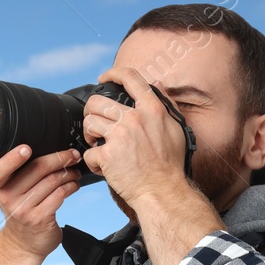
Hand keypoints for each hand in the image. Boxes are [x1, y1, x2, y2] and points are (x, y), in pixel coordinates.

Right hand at [0, 144, 84, 260]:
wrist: (23, 243)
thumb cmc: (21, 210)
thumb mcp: (11, 191)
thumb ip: (21, 172)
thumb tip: (51, 149)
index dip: (11, 158)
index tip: (26, 149)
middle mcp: (7, 198)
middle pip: (37, 168)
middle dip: (60, 158)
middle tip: (72, 155)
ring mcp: (23, 210)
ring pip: (52, 180)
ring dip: (69, 173)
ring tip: (75, 171)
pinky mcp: (39, 219)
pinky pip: (59, 194)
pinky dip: (71, 186)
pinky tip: (73, 185)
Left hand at [80, 66, 188, 206]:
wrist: (162, 190)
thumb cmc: (170, 163)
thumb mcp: (175, 127)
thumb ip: (165, 104)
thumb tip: (157, 84)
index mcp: (152, 109)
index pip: (130, 77)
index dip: (113, 73)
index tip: (104, 78)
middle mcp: (134, 119)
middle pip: (97, 101)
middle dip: (91, 112)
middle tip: (95, 124)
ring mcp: (119, 136)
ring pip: (88, 123)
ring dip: (89, 134)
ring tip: (97, 144)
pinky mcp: (107, 155)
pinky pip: (88, 152)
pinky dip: (93, 161)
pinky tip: (103, 166)